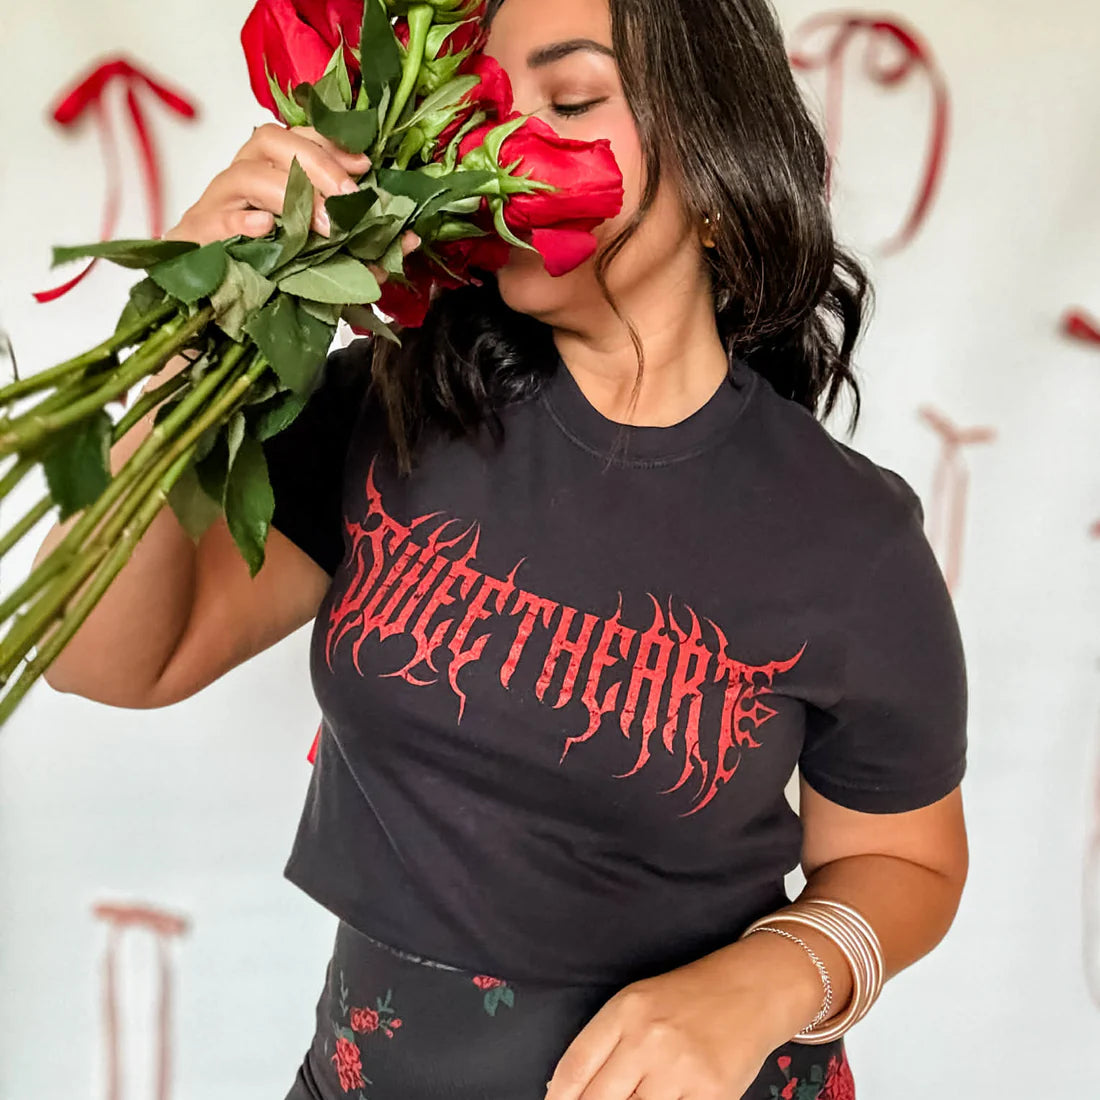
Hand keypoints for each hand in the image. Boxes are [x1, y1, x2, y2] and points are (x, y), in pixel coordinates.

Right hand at [163, 122, 419, 283]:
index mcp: (270, 176)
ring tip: (321, 225)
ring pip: (245, 175)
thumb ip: (362, 248)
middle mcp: (241, 181)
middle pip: (272, 142)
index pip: (297, 137)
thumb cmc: (266, 277)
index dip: (331, 144)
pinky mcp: (196, 236)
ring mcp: (216, 206)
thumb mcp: (323, 261)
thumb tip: (411, 240)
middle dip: (316, 164)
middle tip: (348, 197)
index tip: (364, 167)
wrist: (210, 310)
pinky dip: (242, 221)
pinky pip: (216, 219)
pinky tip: (265, 230)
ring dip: (290, 194)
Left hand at [544, 940, 813, 1099]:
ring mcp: (681, 1069)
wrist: (751, 989)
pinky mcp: (712, 1094)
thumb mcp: (638, 1002)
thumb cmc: (688, 997)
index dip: (557, 1098)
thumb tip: (563, 1090)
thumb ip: (604, 1042)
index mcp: (625, 1011)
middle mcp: (648, 1039)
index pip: (574, 1068)